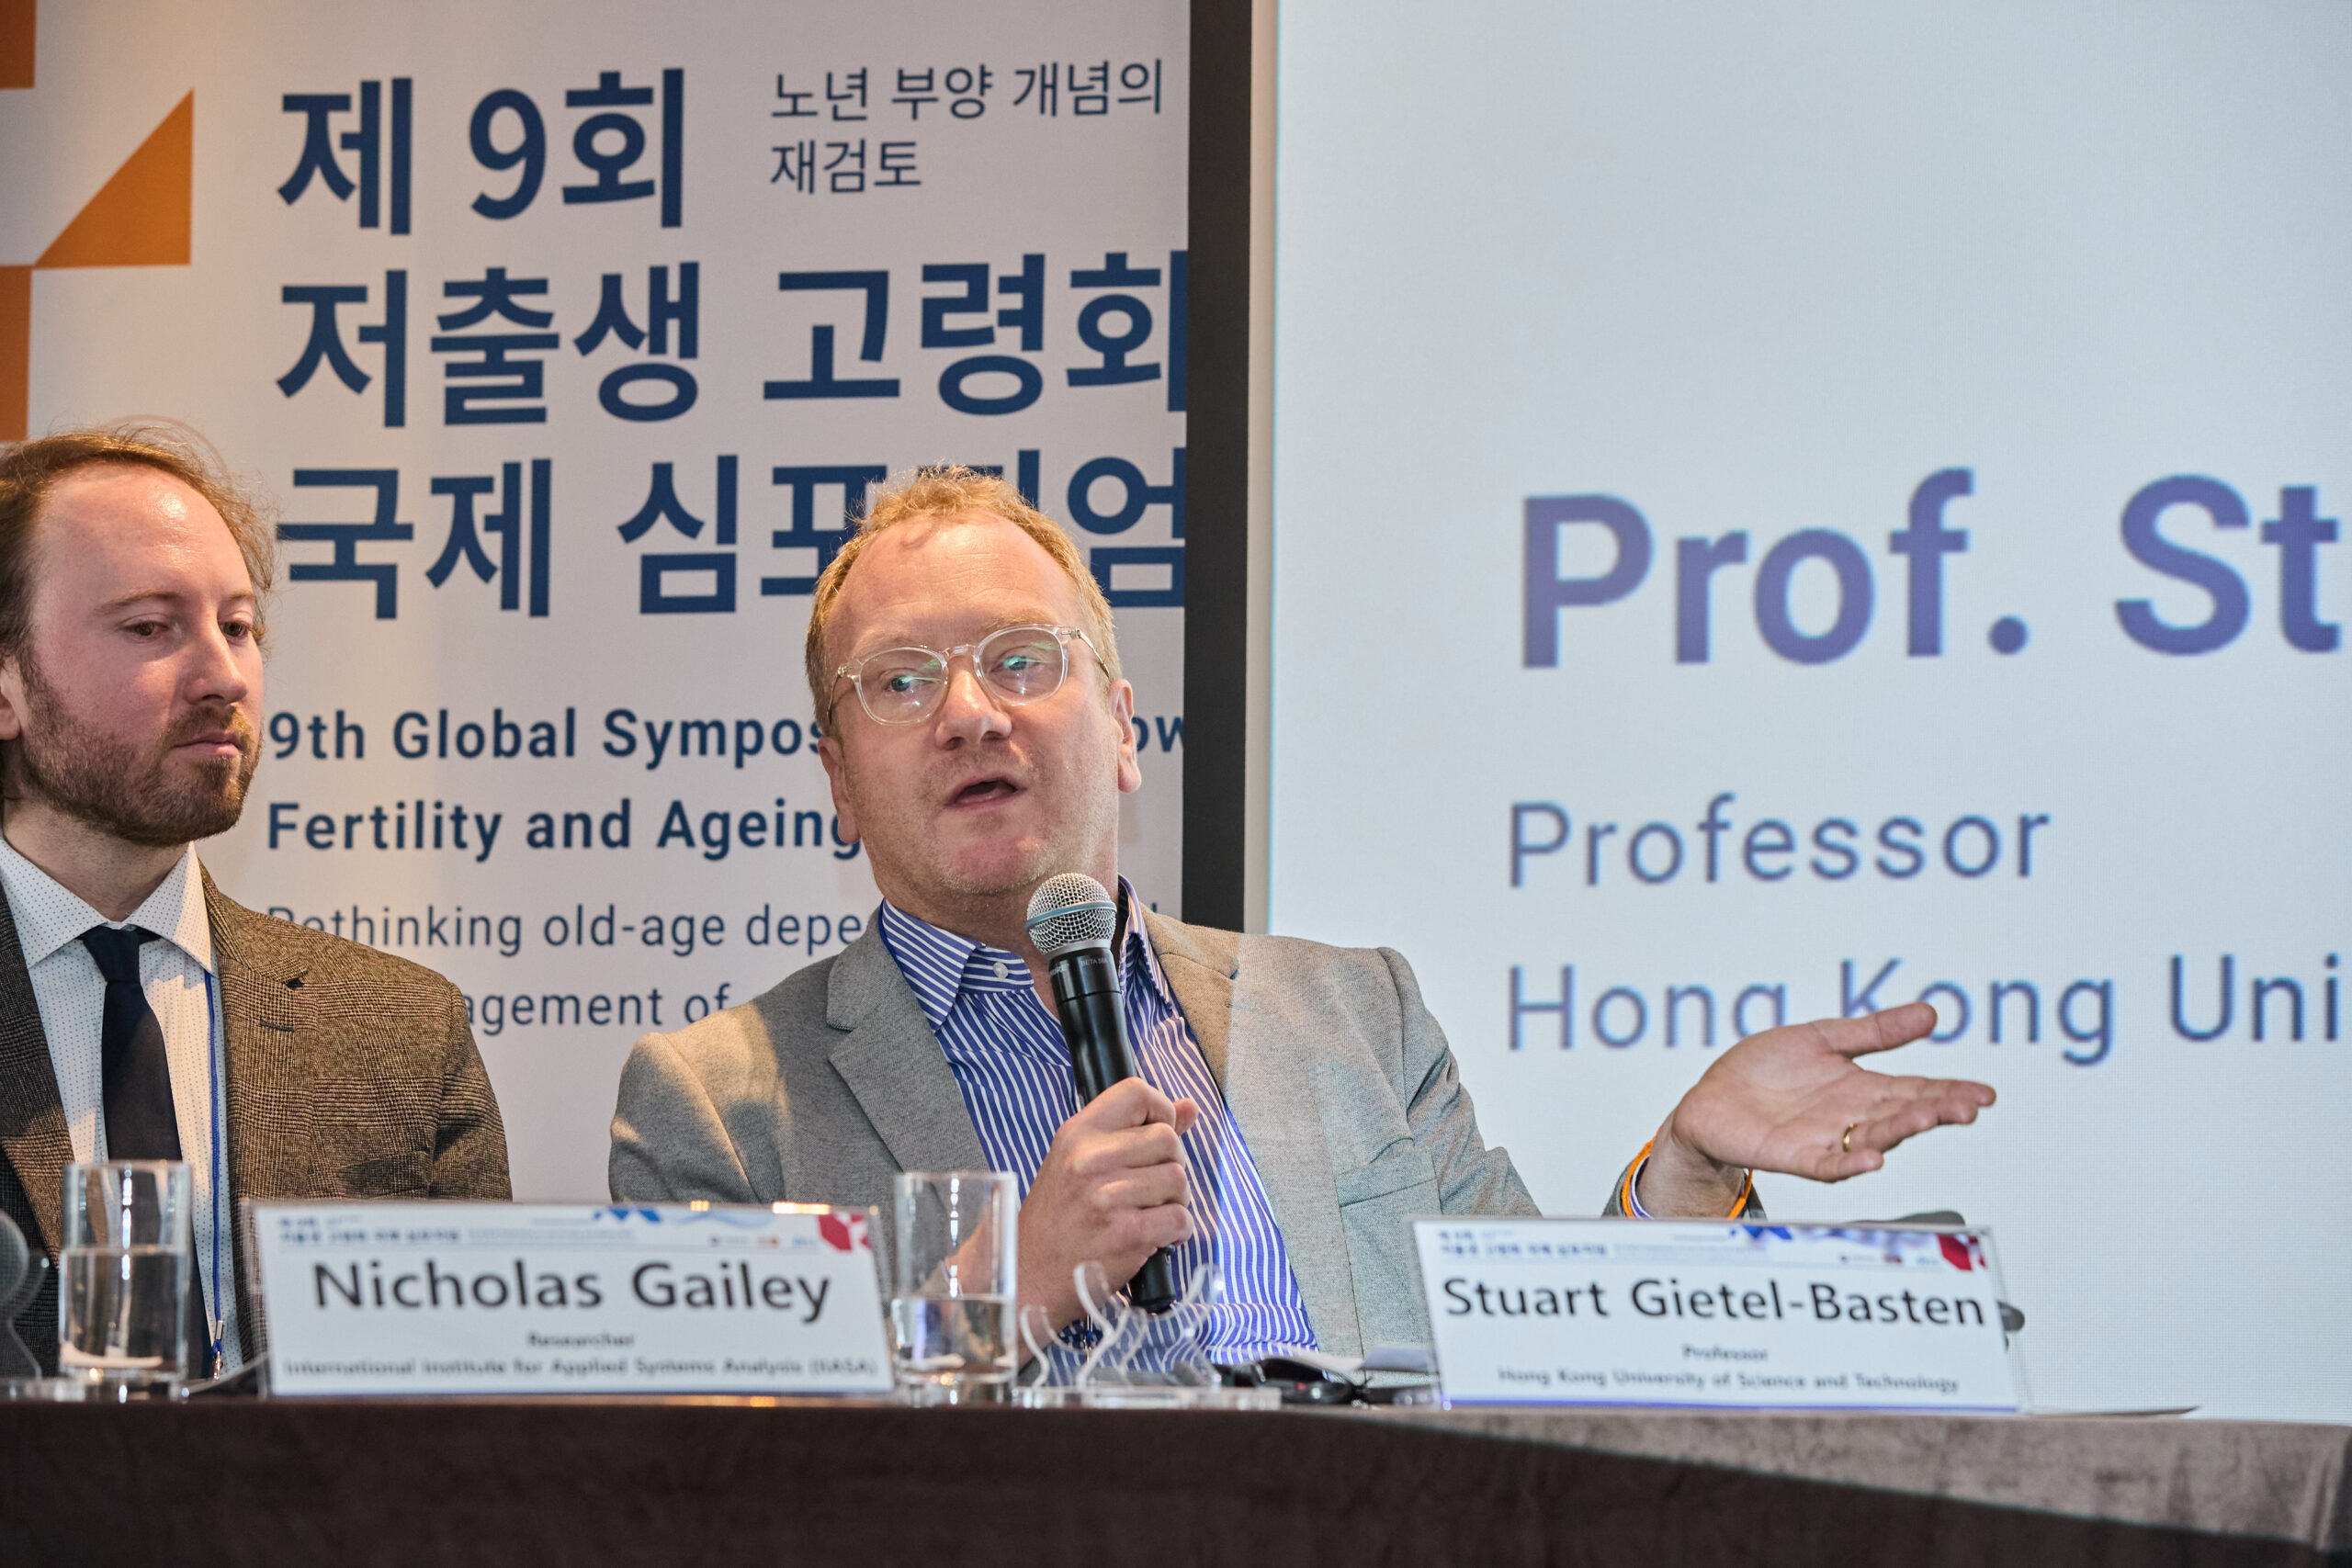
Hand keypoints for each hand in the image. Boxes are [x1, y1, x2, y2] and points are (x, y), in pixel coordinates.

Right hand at [1018, 1077, 1197, 1330]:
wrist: (1028, 1274)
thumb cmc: (1056, 1219)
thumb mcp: (1078, 1161)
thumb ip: (1133, 1131)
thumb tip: (1188, 1108)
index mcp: (1078, 1134)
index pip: (1136, 1092)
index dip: (1160, 1110)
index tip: (1157, 1134)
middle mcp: (1091, 1159)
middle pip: (1168, 1139)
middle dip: (1172, 1165)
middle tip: (1153, 1188)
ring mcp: (1108, 1196)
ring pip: (1179, 1179)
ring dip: (1175, 1200)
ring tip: (1151, 1213)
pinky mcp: (1127, 1233)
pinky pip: (1181, 1218)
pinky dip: (1178, 1231)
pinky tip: (1157, 1237)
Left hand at [1638, 1003, 1994, 1215]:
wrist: (1711, 1098)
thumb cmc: (1764, 1071)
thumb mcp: (1824, 1038)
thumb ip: (1876, 1032)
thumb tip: (1931, 1013)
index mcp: (1861, 1087)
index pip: (1916, 1089)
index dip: (1950, 1091)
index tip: (1985, 1094)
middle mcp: (1850, 1116)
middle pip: (1902, 1113)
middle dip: (1936, 1110)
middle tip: (1967, 1107)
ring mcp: (1824, 1138)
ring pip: (1872, 1137)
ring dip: (1901, 1130)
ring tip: (1928, 1119)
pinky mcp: (1793, 1155)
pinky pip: (1826, 1164)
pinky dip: (1849, 1162)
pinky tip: (1872, 1158)